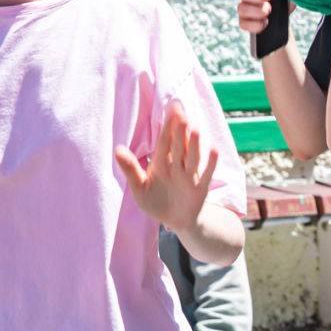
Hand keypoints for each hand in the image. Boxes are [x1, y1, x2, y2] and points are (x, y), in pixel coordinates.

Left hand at [115, 100, 219, 235]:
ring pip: (192, 157)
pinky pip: (206, 174)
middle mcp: (177, 167)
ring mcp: (189, 177)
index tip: (170, 109)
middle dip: (179, 129)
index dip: (167, 126)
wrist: (175, 222)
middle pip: (178, 146)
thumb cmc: (155, 202)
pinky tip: (213, 149)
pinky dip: (210, 163)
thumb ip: (130, 169)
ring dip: (193, 143)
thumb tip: (117, 149)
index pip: (164, 142)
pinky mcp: (200, 189)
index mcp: (161, 164)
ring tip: (195, 128)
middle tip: (181, 110)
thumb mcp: (139, 188)